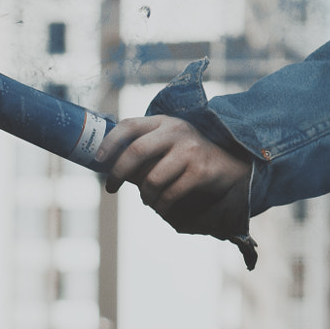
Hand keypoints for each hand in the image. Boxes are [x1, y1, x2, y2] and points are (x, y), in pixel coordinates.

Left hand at [103, 115, 251, 238]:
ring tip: (147, 200)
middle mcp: (177, 131)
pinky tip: (162, 207)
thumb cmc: (189, 157)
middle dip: (118, 173)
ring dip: (145, 196)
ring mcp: (190, 150)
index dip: (110, 142)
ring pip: (152, 180)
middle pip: (136, 151)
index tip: (98, 160)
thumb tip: (107, 167)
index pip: (130, 125)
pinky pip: (170, 194)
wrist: (231, 165)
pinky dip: (161, 206)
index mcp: (164, 122)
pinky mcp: (200, 171)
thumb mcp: (167, 144)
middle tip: (111, 187)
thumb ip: (143, 149)